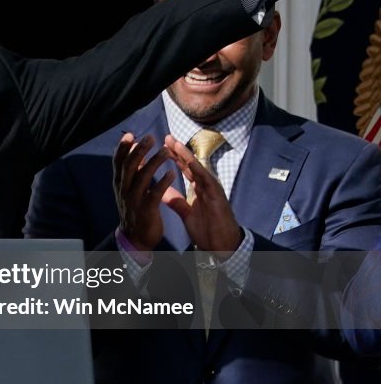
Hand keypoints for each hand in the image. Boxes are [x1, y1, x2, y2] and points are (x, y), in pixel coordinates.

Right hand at [113, 133, 174, 251]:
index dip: (123, 149)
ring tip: (165, 152)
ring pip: (142, 178)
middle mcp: (124, 190)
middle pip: (129, 167)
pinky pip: (154, 194)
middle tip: (150, 138)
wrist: (136, 239)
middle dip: (139, 151)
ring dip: (154, 163)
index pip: (118, 163)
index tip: (130, 135)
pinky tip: (172, 173)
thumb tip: (134, 152)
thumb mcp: (128, 190)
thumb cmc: (135, 211)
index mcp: (120, 184)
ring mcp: (134, 200)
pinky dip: (163, 183)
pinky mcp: (146, 210)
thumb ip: (132, 173)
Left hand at [162, 134, 242, 256]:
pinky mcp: (218, 196)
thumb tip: (162, 193)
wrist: (220, 246)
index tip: (162, 146)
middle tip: (167, 137)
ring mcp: (213, 189)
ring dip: (187, 155)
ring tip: (175, 143)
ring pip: (198, 168)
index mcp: (198, 189)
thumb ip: (176, 201)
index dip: (174, 158)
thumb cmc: (206, 230)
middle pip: (191, 164)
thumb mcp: (186, 213)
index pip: (185, 169)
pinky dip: (199, 170)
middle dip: (179, 150)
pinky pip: (207, 180)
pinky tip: (189, 161)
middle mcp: (206, 186)